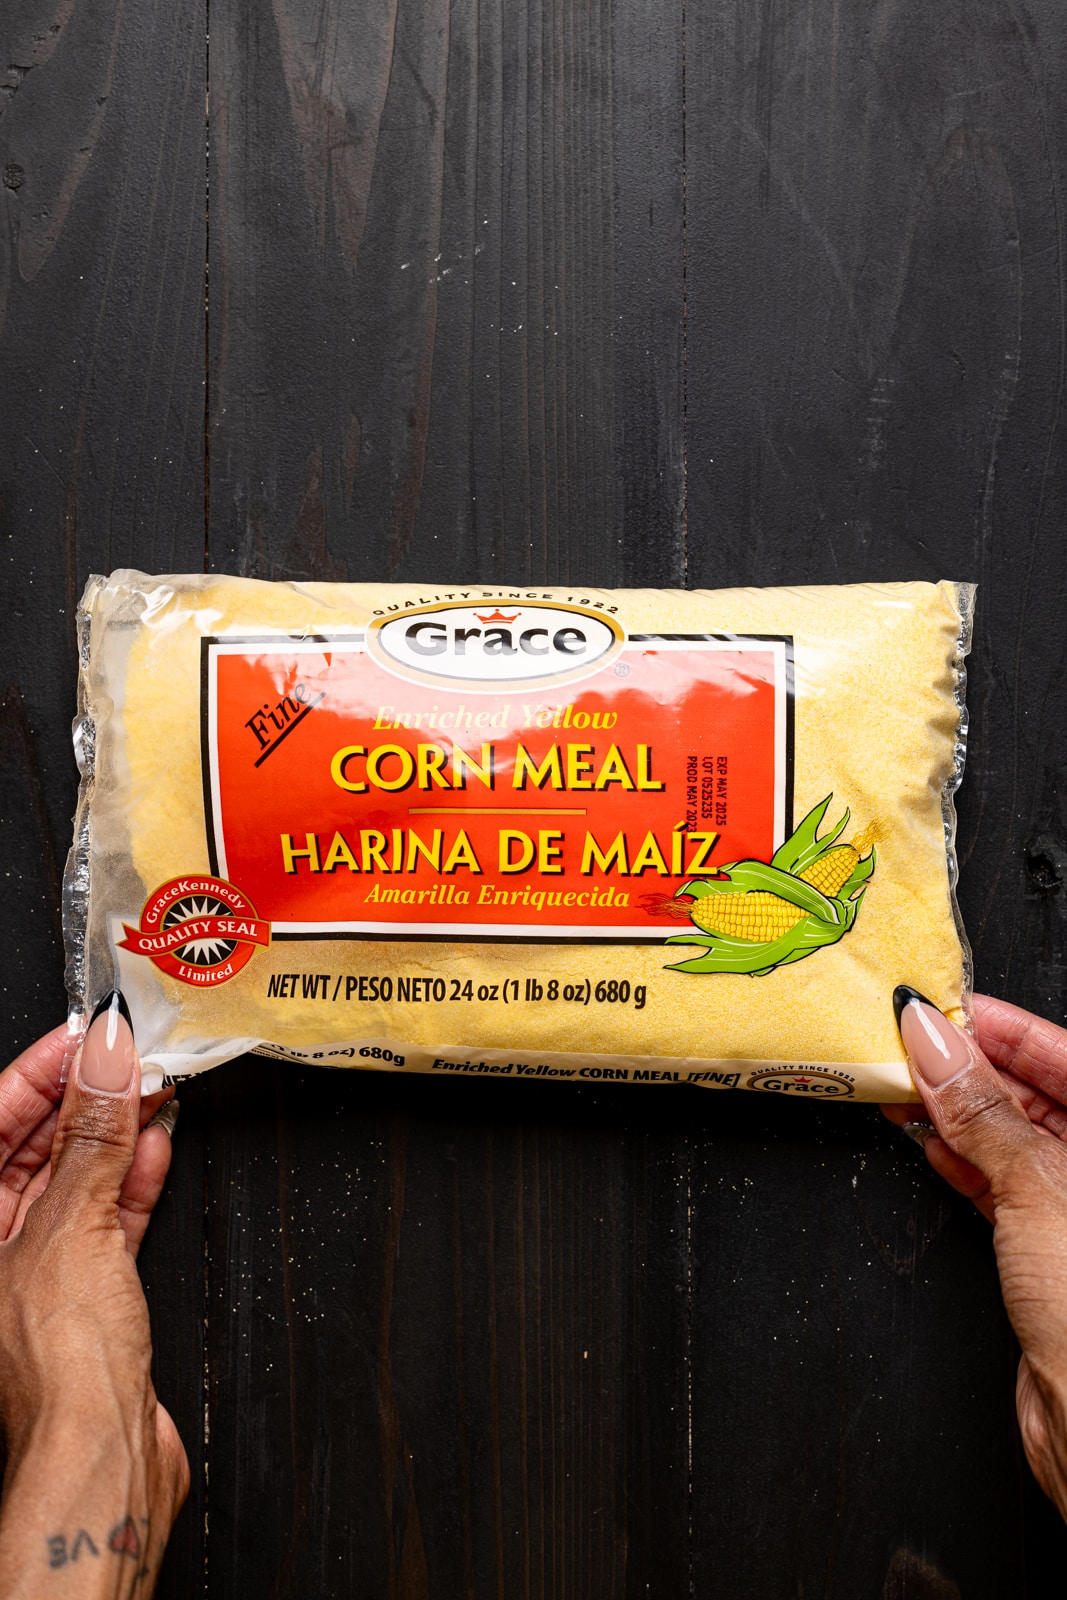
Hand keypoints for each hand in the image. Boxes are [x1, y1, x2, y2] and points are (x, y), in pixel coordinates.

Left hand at [0, 995, 187, 1596]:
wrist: (101, 1460)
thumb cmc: (59, 1371)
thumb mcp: (73, 1226)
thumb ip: (95, 1136)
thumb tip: (108, 1060)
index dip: (40, 1071)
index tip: (88, 1034)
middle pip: (32, 1147)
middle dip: (84, 1096)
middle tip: (130, 1055)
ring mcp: (37, 1271)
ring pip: (74, 1178)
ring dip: (116, 1132)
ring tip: (153, 1087)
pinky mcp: (86, 1295)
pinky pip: (105, 1217)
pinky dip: (133, 1179)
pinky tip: (158, 1146)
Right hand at [882, 990, 1066, 1522]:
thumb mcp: (1037, 1186)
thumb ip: (983, 1111)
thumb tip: (936, 1042)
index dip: (1007, 1028)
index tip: (947, 1007)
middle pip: (1041, 1094)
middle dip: (974, 1067)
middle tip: (912, 1041)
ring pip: (1014, 1138)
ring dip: (957, 1111)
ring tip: (904, 1084)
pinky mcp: (1047, 1252)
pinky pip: (1000, 1183)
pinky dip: (961, 1159)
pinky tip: (925, 1140)